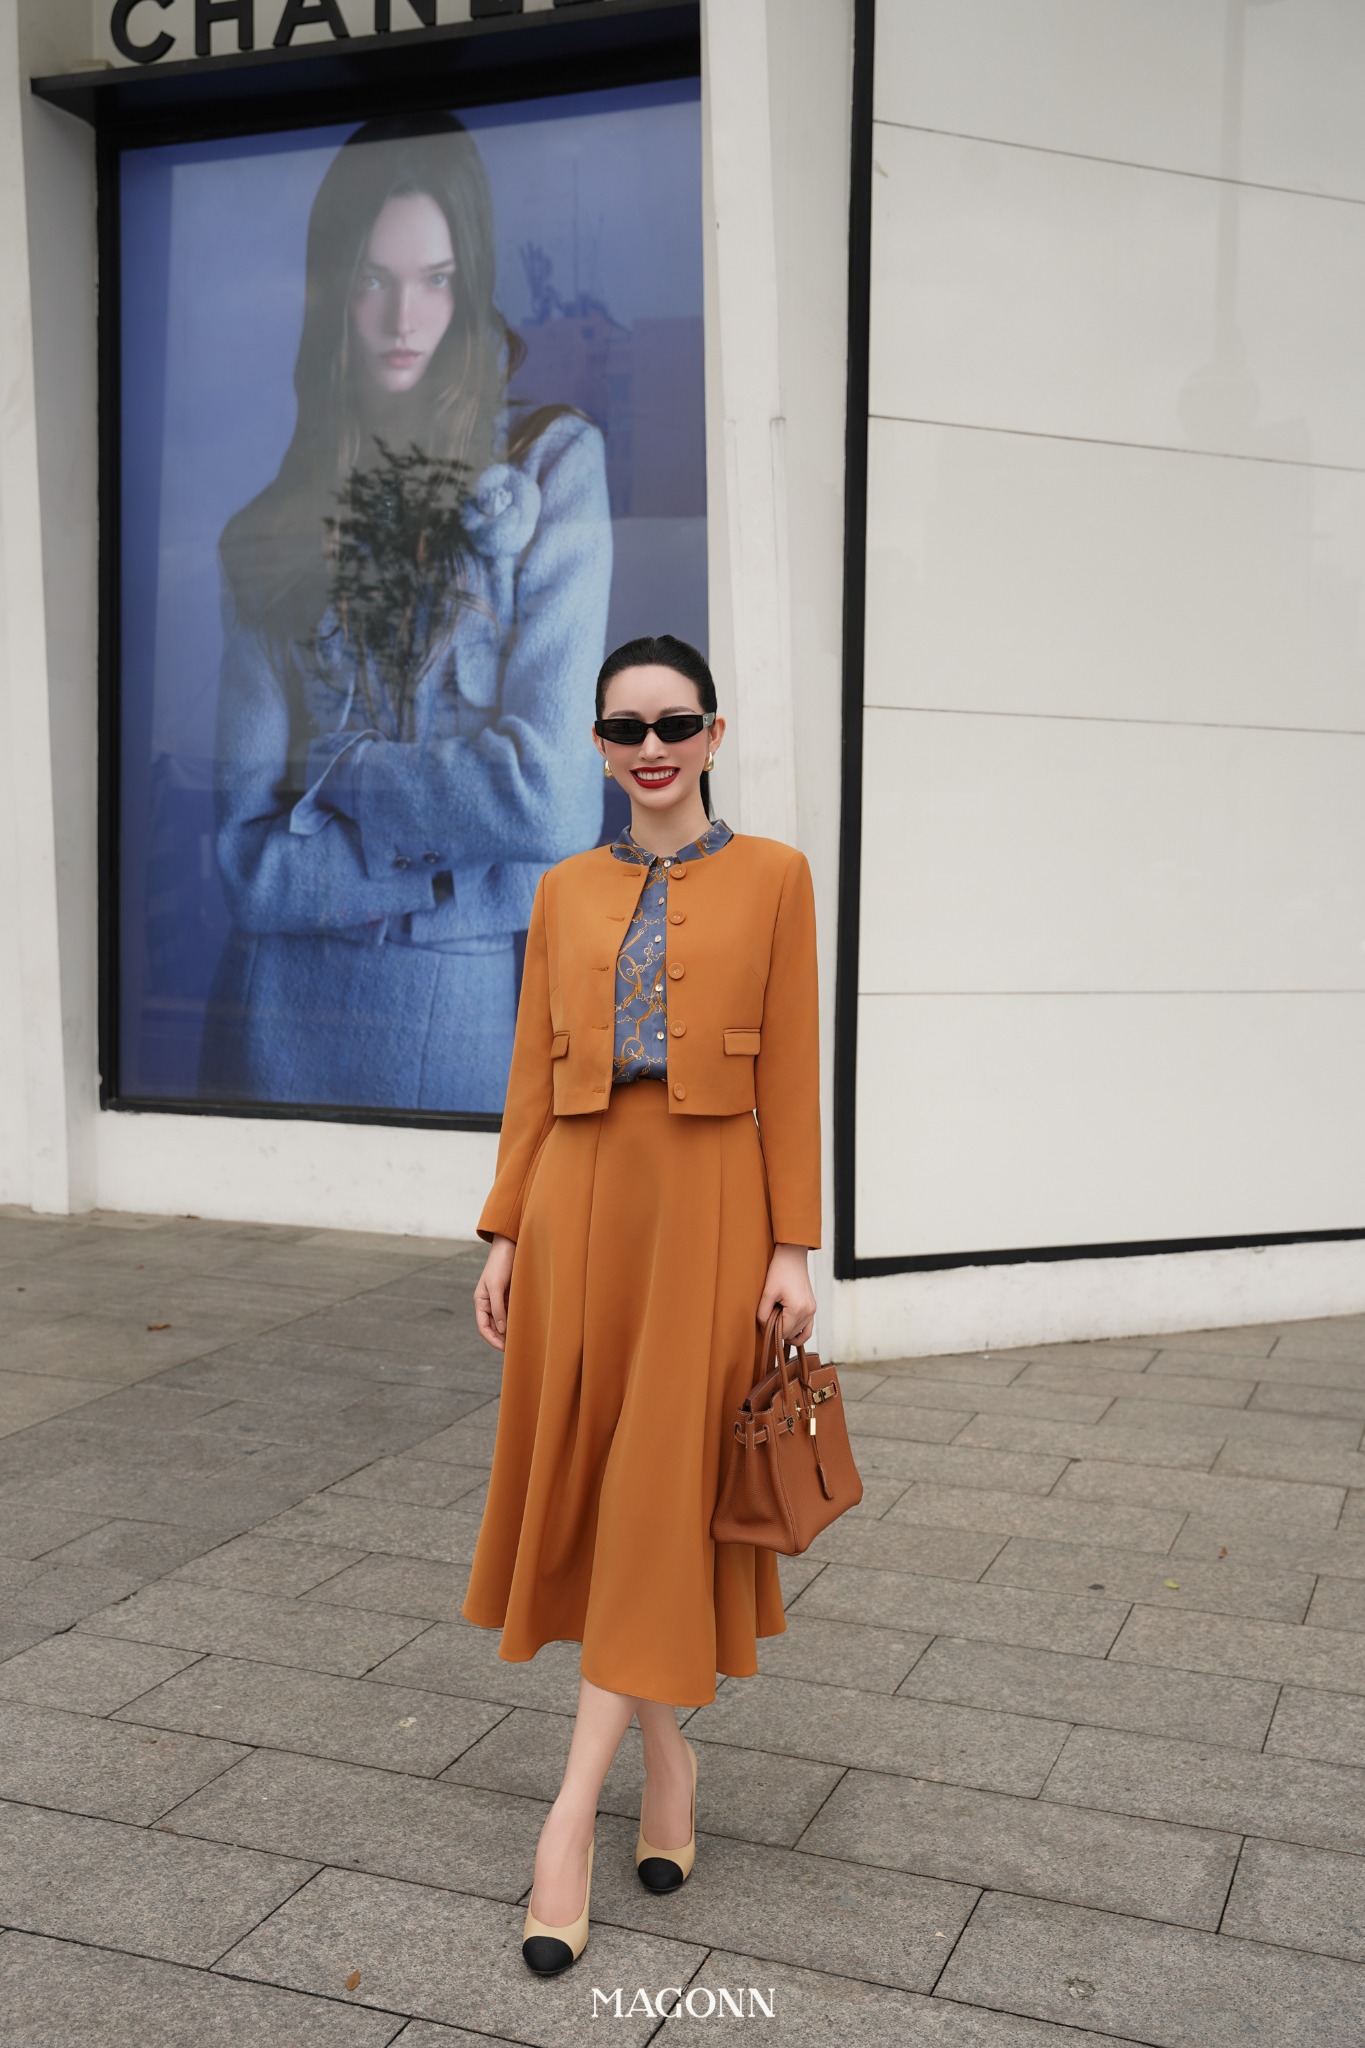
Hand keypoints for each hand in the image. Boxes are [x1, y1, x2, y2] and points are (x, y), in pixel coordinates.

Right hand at [474, 1235, 515, 1350]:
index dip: (492, 1340)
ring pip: (503, 1321)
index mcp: (481, 1301)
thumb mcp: (496, 1287)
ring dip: (509, 1331)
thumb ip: (497, 1308)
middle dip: (501, 1338)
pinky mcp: (511, 1295)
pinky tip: (525, 1326)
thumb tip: (500, 1330)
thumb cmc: (500, 1264)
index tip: (504, 1349)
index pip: (483, 1327)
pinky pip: (512, 1312)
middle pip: (493, 1326)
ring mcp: (500, 1299)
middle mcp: (489, 1302)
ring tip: (521, 1340)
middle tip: (515, 1349)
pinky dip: (516, 1320)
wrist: (511, 1245)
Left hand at [757, 1243, 815, 1346]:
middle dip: (778, 1329)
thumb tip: (764, 1329)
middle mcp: (808, 1312)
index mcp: (797, 1309)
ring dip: (787, 1330)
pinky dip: (799, 1333)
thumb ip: (763, 1314)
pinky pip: (808, 1329)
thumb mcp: (767, 1293)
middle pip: (790, 1334)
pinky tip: (789, 1332)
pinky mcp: (812, 1308)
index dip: (771, 1331)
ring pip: (799, 1333)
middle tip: (769, 1316)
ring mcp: (812, 1310)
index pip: (783, 1333)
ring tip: (776, 1320)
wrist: (792, 1257)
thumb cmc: (780, 1271)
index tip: (763, 1322)